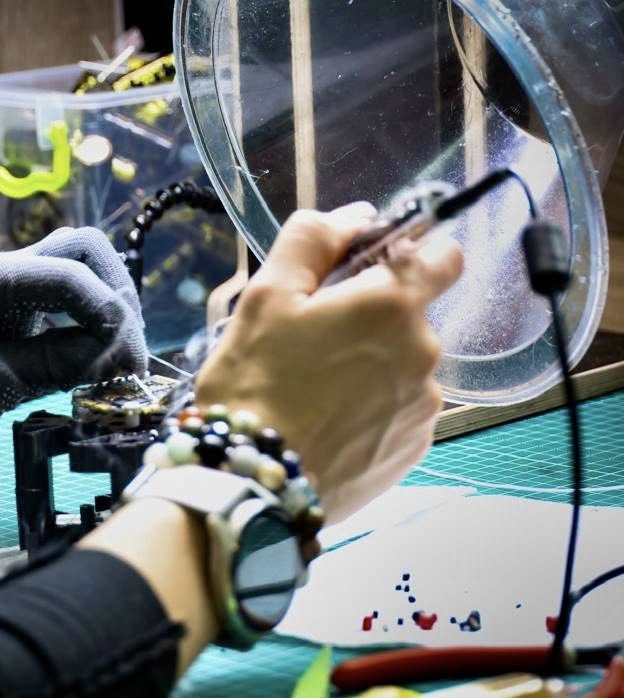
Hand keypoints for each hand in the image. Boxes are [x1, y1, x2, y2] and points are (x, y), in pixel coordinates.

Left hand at [0, 227, 145, 476]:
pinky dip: (96, 338)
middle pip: (82, 253)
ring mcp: (12, 300)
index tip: (124, 359)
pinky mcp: (20, 329)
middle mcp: (0, 276)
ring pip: (84, 280)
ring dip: (111, 317)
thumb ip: (44, 364)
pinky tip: (103, 373)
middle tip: (129, 359)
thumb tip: (110, 352)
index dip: (104, 308)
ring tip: (123, 371)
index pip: (65, 269)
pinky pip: (72, 317)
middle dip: (116, 297)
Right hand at [195, 203, 463, 521]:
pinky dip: (372, 410)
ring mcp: (424, 406)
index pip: (444, 255)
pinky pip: (399, 411)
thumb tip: (357, 214)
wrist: (252, 482)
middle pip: (411, 317)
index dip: (408, 254)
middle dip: (371, 321)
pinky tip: (326, 423)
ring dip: (373, 368)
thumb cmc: (254, 382)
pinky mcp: (414, 449)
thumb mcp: (266, 295)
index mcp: (392, 304)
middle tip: (311, 343)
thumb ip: (314, 240)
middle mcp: (424, 352)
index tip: (366, 273)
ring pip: (405, 367)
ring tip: (314, 391)